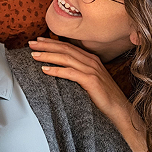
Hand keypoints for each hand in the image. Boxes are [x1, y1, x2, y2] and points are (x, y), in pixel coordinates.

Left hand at [29, 37, 146, 151]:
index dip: (52, 42)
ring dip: (48, 55)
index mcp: (91, 59)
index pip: (68, 46)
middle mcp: (91, 61)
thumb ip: (79, 73)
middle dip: (46, 45)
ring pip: (65, 58)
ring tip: (34, 55)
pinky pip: (70, 73)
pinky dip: (56, 70)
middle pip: (65, 49)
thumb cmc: (104, 98)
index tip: (38, 41)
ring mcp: (92, 70)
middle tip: (31, 44)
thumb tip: (60, 70)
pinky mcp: (91, 81)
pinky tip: (45, 70)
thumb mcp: (91, 81)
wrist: (120, 111)